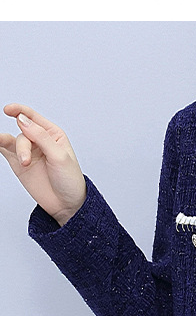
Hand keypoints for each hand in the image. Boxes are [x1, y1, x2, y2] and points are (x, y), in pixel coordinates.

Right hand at [0, 103, 86, 225]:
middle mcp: (39, 140)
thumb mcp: (60, 157)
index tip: (8, 110)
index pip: (33, 117)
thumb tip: (22, 119)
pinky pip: (4, 150)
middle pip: (23, 132)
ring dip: (16, 150)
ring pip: (13, 141)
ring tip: (24, 163)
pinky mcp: (18, 163)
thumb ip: (41, 137)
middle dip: (23, 145)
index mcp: (53, 134)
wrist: (66, 205)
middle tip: (26, 161)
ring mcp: (28, 152)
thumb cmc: (69, 181)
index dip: (19, 110)